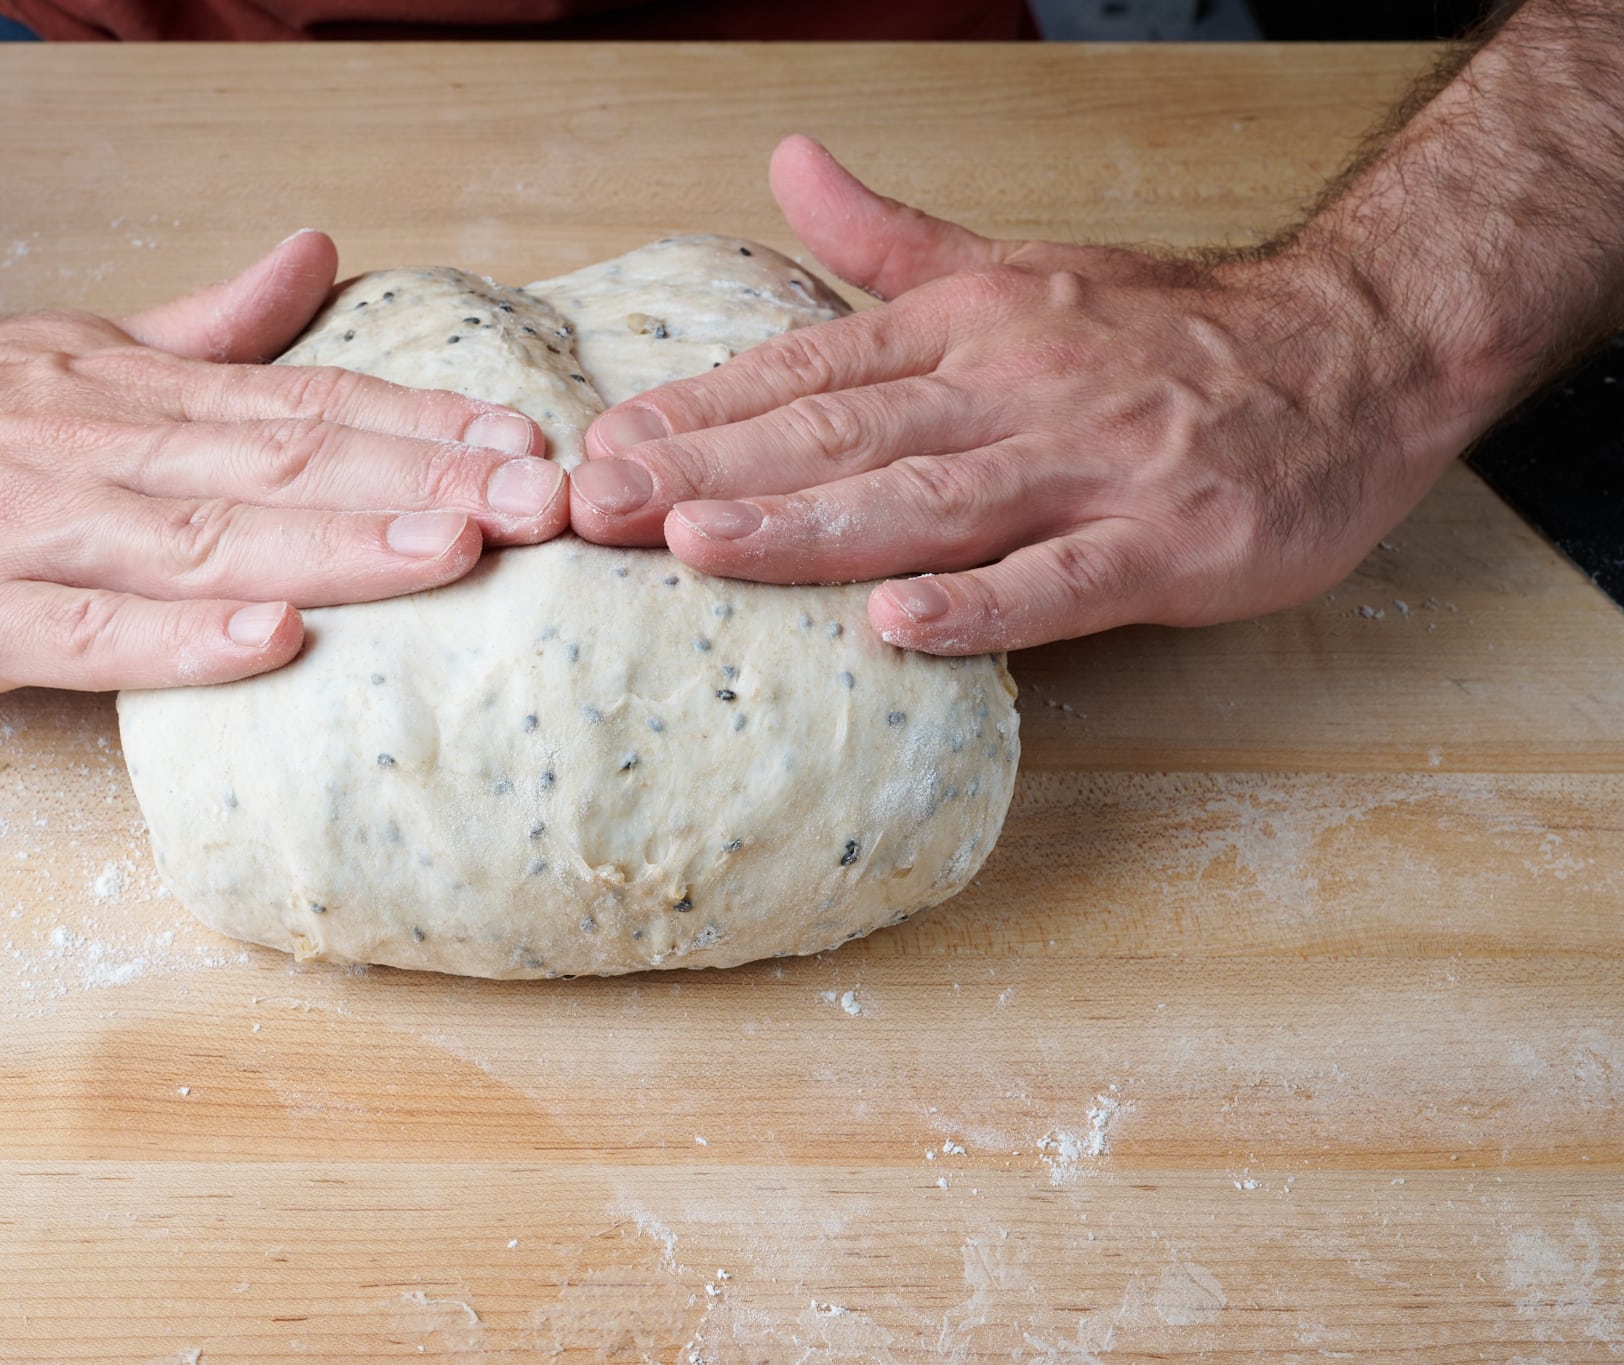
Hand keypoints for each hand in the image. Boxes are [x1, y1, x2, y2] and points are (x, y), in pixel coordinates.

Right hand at [0, 230, 566, 696]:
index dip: (421, 425)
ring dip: (335, 548)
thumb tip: (319, 256)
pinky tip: (272, 644)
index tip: (527, 442)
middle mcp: (102, 452)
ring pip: (205, 540)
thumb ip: (210, 325)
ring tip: (451, 553)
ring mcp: (36, 530)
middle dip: (422, 483)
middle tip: (540, 500)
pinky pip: (87, 629)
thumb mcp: (80, 346)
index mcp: (138, 395)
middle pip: (283, 468)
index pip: (306, 407)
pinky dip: (180, 639)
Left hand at [568, 136, 1485, 653]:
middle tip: (595, 506)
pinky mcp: (1169, 543)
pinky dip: (981, 606)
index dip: (701, 408)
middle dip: (708, 468)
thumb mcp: (1020, 267)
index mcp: (971, 324)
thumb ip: (891, 241)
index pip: (809, 368)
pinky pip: (1062, 581)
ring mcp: (1092, 465)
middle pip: (841, 432)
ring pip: (929, 500)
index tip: (601, 445)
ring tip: (700, 544)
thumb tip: (789, 165)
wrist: (1359, 349)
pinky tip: (896, 626)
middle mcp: (1016, 385)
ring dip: (808, 524)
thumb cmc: (1171, 332)